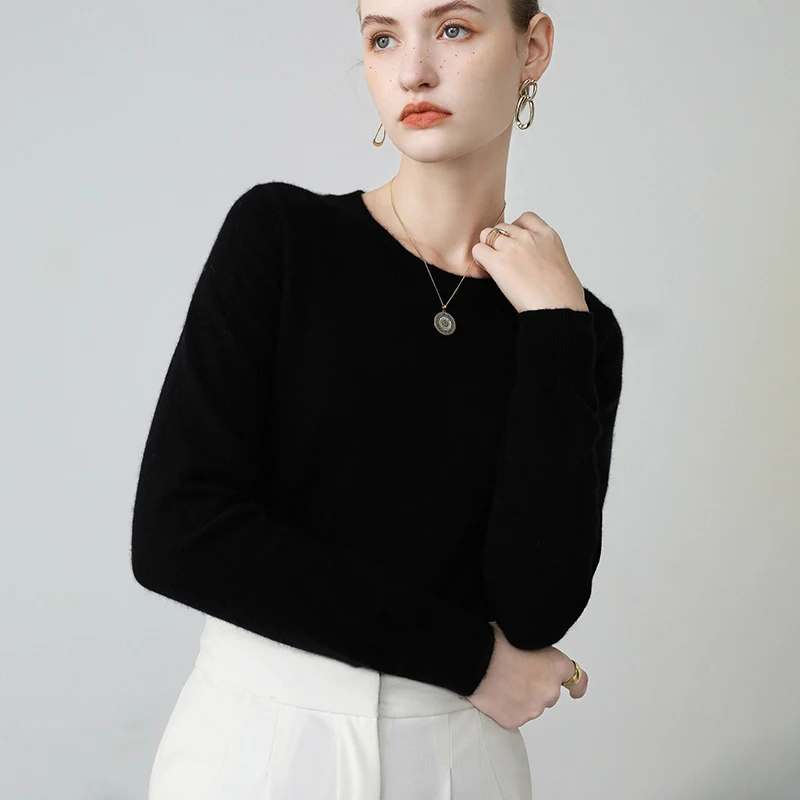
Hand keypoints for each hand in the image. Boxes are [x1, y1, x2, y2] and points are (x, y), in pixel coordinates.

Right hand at [459, 621, 588, 728]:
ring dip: (520, 697)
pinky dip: (506, 707)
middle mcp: (549, 691)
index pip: (577, 680)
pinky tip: (494, 693)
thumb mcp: (525, 636)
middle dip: (535, 685)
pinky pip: (514, 715)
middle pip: (547, 692)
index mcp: (555, 666)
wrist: (473, 659)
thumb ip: (537, 651)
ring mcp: (532, 709)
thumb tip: (533, 656)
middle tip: (515, 673)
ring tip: (500, 681)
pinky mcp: (514, 721)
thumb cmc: (496, 641)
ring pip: (530, 705)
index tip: (575, 692)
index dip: (576, 686)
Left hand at [472, 212, 588, 313]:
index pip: (525, 218)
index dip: (515, 230)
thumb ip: (546, 256)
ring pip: (487, 235)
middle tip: (502, 260)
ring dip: (487, 249)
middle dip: (499, 242)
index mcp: (548, 236)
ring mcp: (512, 247)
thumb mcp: (561, 264)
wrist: (558, 308)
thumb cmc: (564, 296)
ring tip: (493, 267)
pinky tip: (487, 272)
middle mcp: (529, 237)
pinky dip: (479, 260)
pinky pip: (478, 251)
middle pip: (502, 227)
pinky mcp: (498, 262)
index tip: (515, 244)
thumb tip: (538, 265)